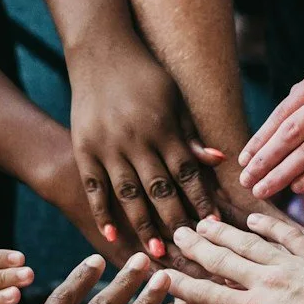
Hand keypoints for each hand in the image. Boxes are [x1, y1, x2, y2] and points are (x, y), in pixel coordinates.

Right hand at [69, 36, 223, 260]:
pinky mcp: (84, 147)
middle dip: (176, 221)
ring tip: (156, 252)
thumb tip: (219, 160)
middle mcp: (136, 139)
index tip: (213, 225)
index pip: (187, 172)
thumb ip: (190, 133)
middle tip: (190, 249)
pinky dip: (103, 213)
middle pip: (160, 189)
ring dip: (143, 225)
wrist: (99, 51)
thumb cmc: (144, 74)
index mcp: (163, 127)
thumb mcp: (173, 98)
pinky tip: (112, 237)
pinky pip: (95, 187)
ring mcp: (107, 145)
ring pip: (128, 194)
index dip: (201, 199)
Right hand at [163, 213, 303, 303]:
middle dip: (198, 247)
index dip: (183, 284)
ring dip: (226, 232)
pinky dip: (270, 226)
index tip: (164, 275)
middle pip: (224, 259)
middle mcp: (270, 281)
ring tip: (207, 222)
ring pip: (252, 242)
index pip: (208, 295)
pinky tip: (255, 219)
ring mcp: (295, 266)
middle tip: (179, 233)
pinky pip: (289, 235)